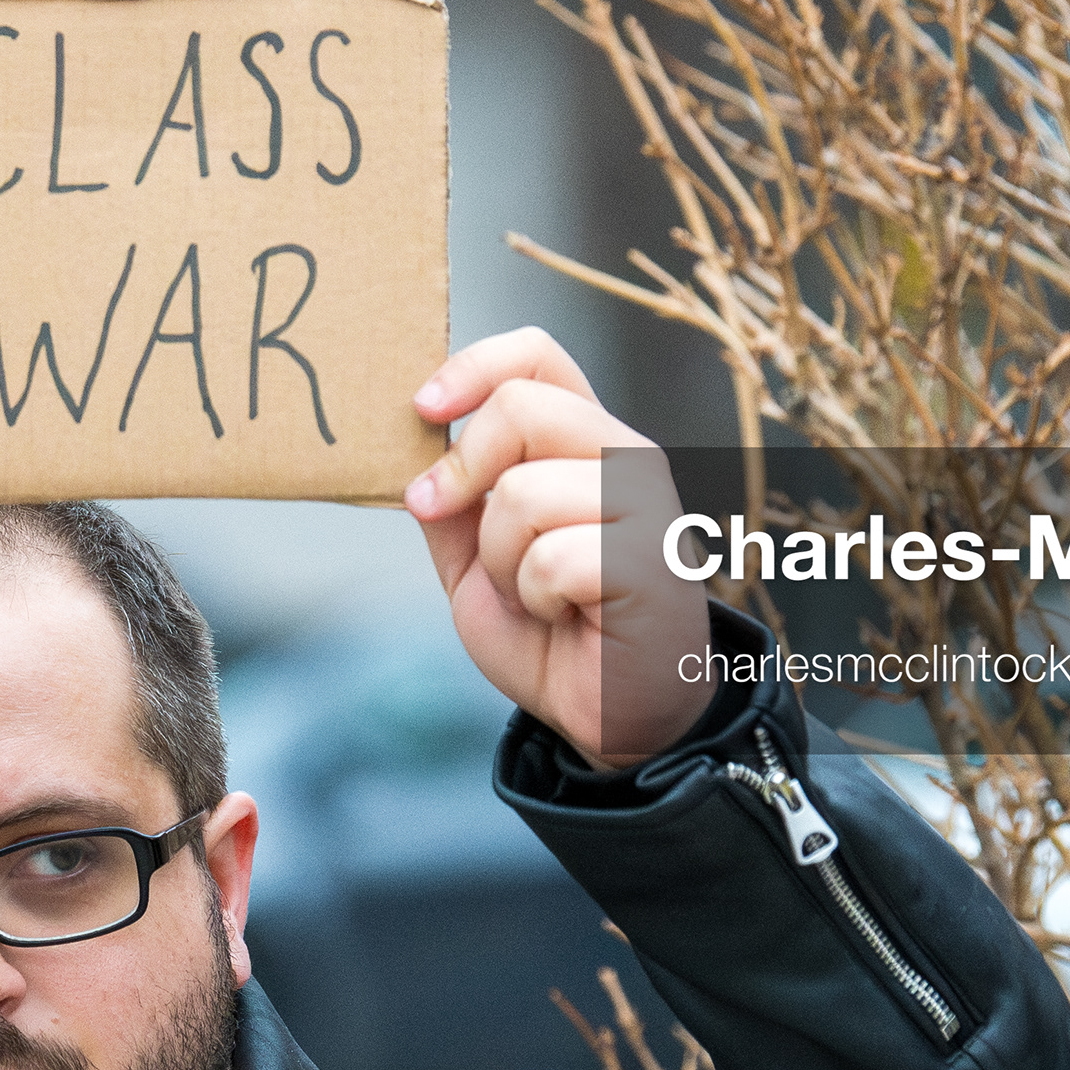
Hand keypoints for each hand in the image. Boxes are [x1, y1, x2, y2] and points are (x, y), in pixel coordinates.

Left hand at [404, 329, 712, 767]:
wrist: (609, 714)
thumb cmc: (550, 630)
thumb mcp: (475, 558)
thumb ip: (452, 502)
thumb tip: (416, 452)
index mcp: (584, 441)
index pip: (537, 355)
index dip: (472, 367)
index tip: (422, 409)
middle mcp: (625, 457)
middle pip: (521, 409)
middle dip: (464, 473)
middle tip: (454, 522)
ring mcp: (647, 505)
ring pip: (524, 492)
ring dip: (501, 559)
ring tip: (533, 592)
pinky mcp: (654, 560)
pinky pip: (552, 558)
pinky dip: (536, 598)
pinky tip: (566, 616)